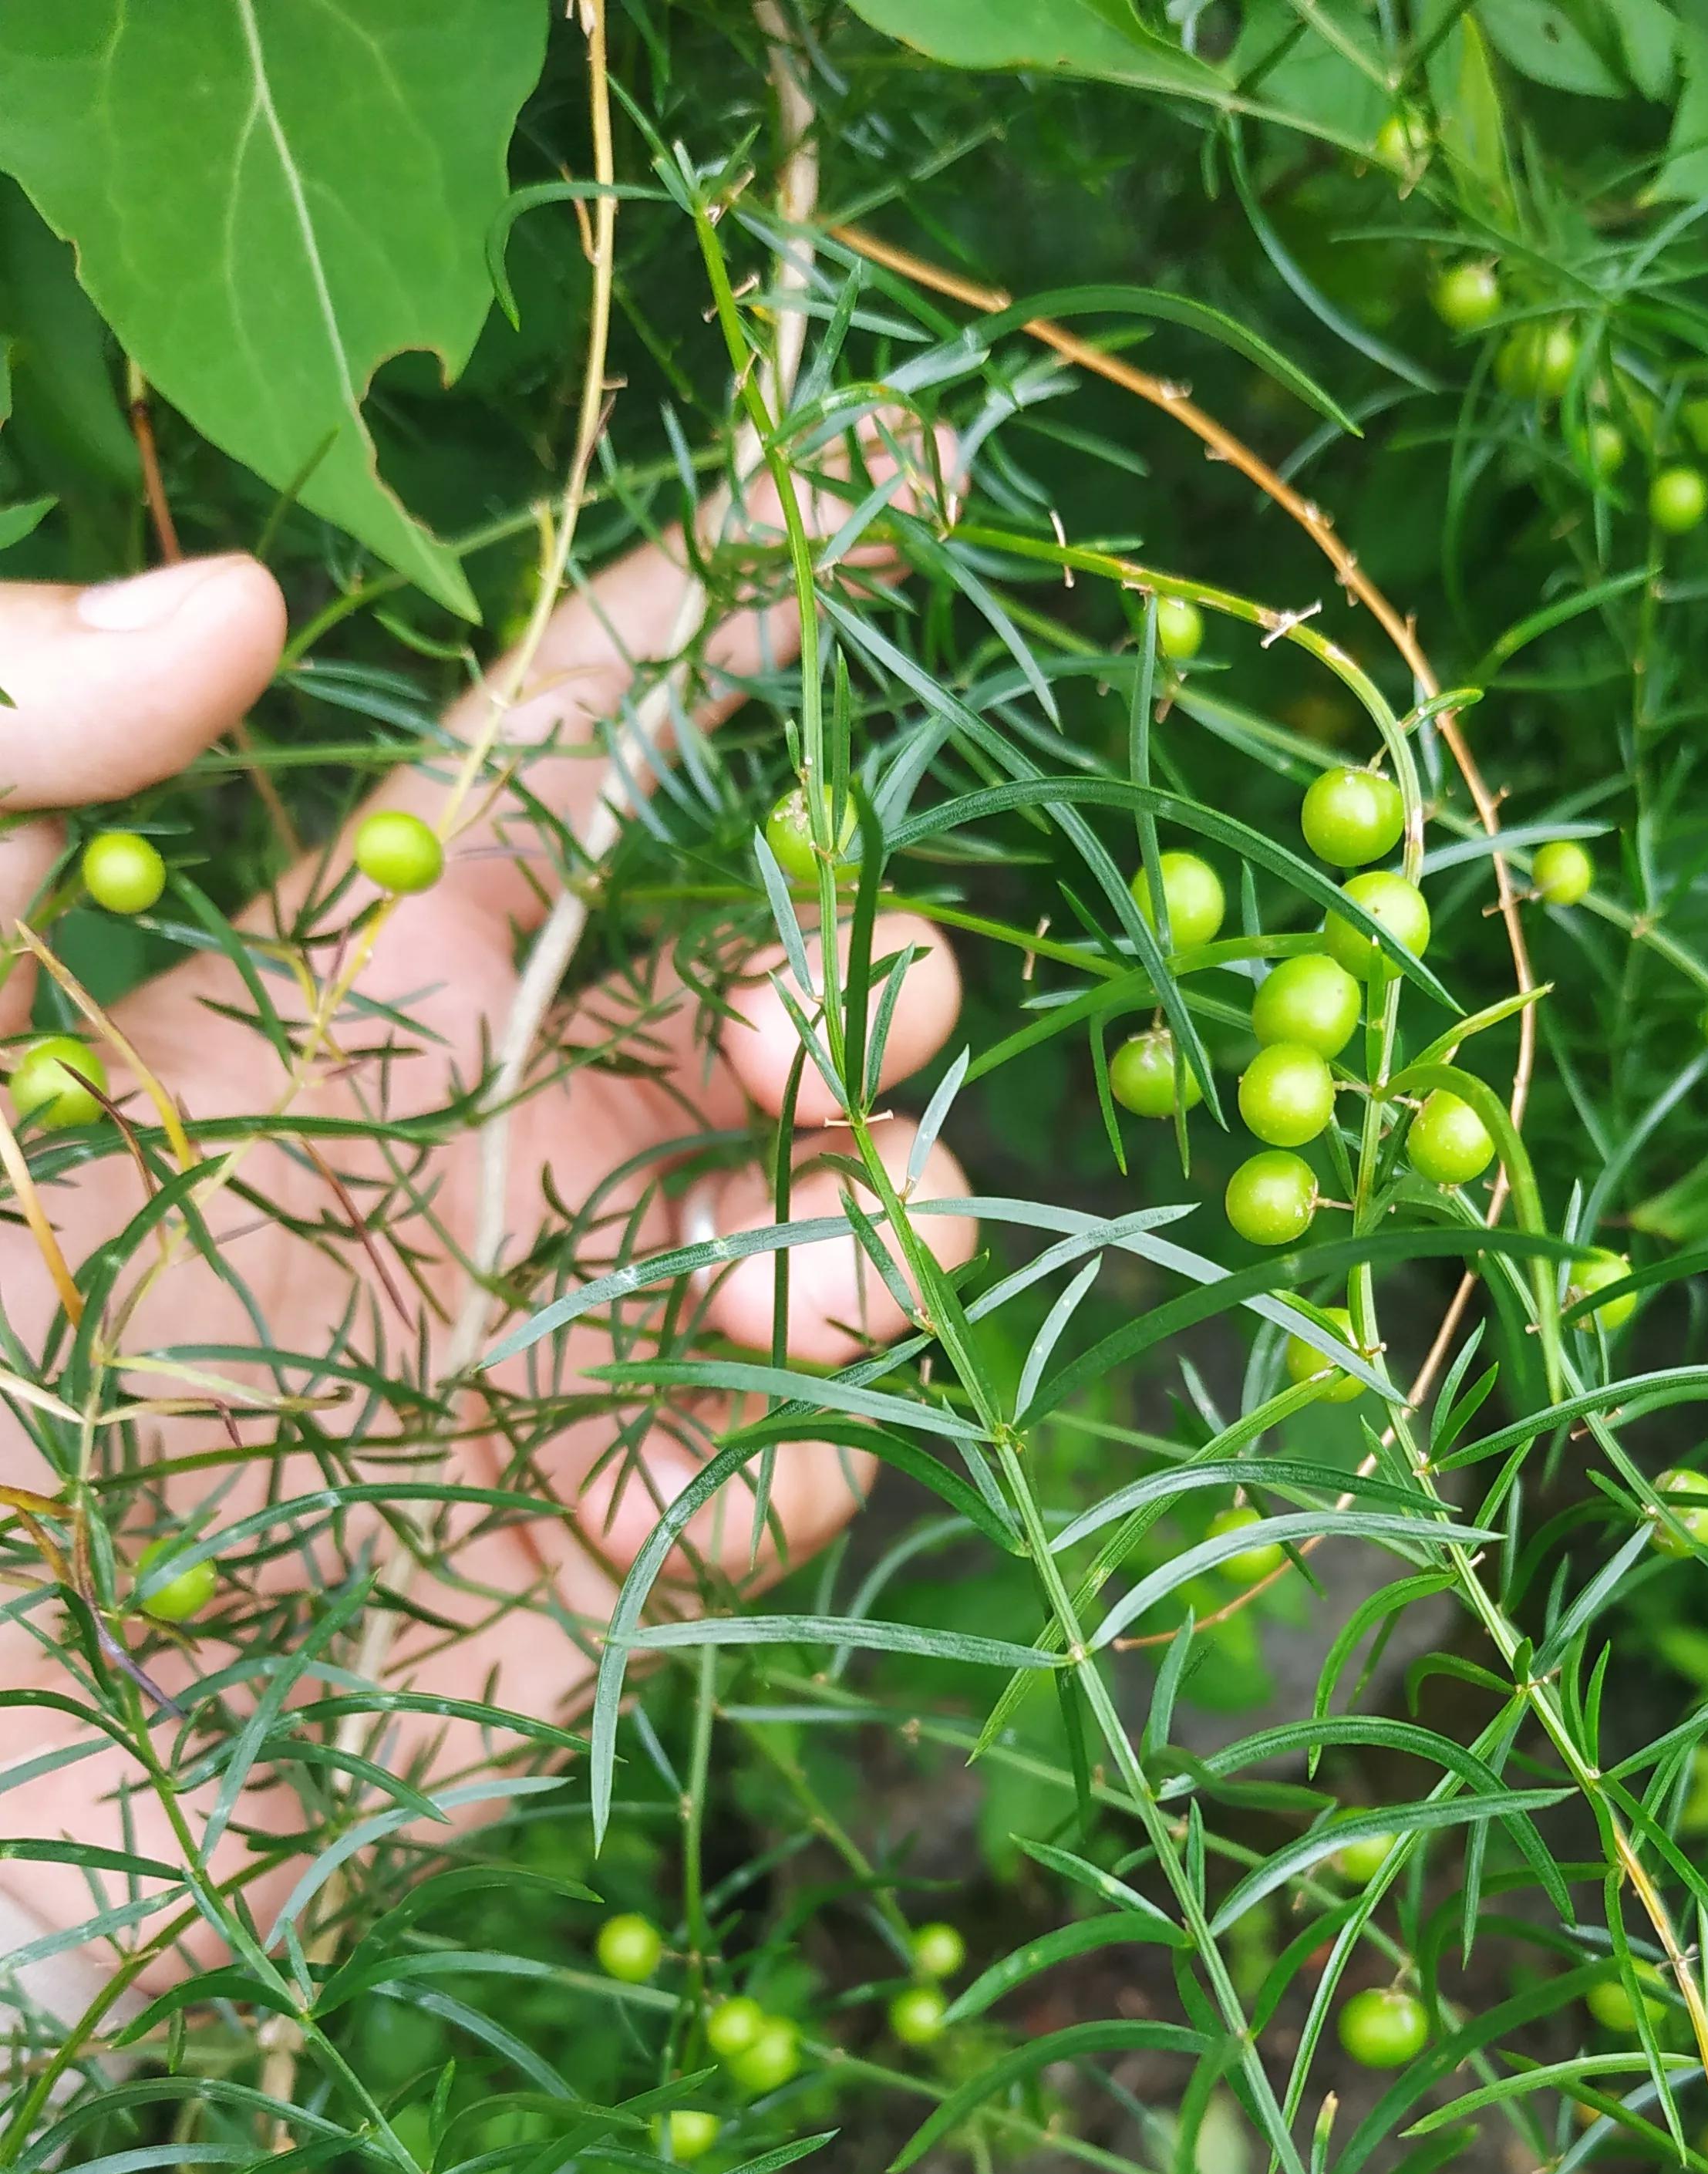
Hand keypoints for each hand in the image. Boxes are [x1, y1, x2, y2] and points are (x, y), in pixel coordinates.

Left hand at [0, 478, 973, 2019]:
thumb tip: (242, 593)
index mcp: (338, 1003)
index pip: (573, 770)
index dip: (725, 635)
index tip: (895, 506)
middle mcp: (481, 1158)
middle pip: (768, 1001)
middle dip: (852, 986)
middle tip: (812, 1056)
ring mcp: (557, 1362)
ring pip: (839, 1225)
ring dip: (873, 1225)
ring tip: (760, 1297)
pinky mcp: (599, 1564)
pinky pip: (797, 1465)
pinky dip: (812, 1446)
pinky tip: (697, 1479)